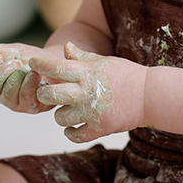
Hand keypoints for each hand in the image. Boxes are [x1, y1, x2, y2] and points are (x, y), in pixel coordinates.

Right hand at [0, 38, 49, 113]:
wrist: (54, 67)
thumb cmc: (32, 61)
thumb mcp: (13, 50)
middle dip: (3, 70)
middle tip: (15, 62)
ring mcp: (13, 101)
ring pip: (7, 91)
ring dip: (18, 75)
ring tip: (26, 67)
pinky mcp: (28, 106)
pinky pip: (24, 94)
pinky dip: (29, 81)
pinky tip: (35, 73)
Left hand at [29, 42, 146, 142]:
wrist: (150, 96)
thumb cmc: (127, 75)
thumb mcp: (104, 61)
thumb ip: (81, 56)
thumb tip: (66, 47)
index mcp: (87, 73)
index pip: (55, 68)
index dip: (40, 65)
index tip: (31, 64)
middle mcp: (86, 92)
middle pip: (50, 95)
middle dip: (44, 94)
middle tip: (47, 93)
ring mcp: (91, 112)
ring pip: (59, 118)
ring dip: (60, 115)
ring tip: (68, 110)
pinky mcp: (99, 128)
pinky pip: (74, 135)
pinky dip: (70, 132)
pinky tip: (73, 126)